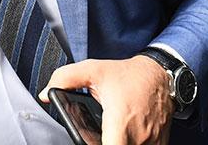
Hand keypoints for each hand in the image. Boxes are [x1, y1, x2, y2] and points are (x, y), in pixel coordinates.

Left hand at [40, 56, 172, 144]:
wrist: (161, 74)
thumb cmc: (129, 75)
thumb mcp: (94, 70)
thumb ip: (65, 79)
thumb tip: (46, 94)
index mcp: (120, 121)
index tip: (88, 142)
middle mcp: (138, 136)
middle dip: (102, 144)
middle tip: (98, 135)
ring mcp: (151, 142)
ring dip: (119, 144)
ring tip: (109, 135)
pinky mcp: (159, 144)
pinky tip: (124, 137)